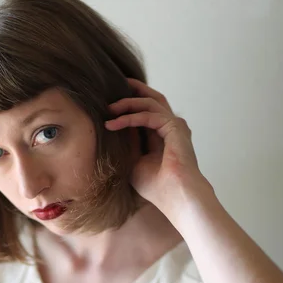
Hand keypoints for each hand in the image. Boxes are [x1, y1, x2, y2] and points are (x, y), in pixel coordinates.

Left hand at [104, 78, 213, 224]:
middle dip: (132, 91)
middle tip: (113, 86)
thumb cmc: (156, 186)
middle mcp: (171, 128)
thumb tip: (113, 123)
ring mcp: (174, 126)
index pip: (146, 112)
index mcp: (163, 136)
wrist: (174, 196)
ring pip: (149, 102)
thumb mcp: (133, 161)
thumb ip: (128, 142)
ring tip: (108, 108)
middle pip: (152, 99)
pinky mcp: (174, 127)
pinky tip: (113, 123)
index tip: (108, 104)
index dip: (129, 105)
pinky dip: (129, 117)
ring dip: (127, 103)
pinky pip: (148, 115)